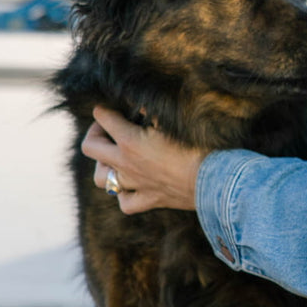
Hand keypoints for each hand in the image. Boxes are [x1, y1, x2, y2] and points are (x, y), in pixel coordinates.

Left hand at [82, 106, 207, 213]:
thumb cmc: (200, 147)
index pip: (103, 117)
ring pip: (101, 179)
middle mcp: (126, 163)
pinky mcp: (150, 200)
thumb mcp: (176, 121)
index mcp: (130, 140)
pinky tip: (132, 187)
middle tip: (108, 130)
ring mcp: (135, 184)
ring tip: (114, 160)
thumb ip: (155, 111)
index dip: (105, 109)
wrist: (216, 182)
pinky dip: (124, 195)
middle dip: (95, 134)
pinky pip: (125, 203)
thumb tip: (143, 104)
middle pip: (90, 147)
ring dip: (104, 166)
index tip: (112, 107)